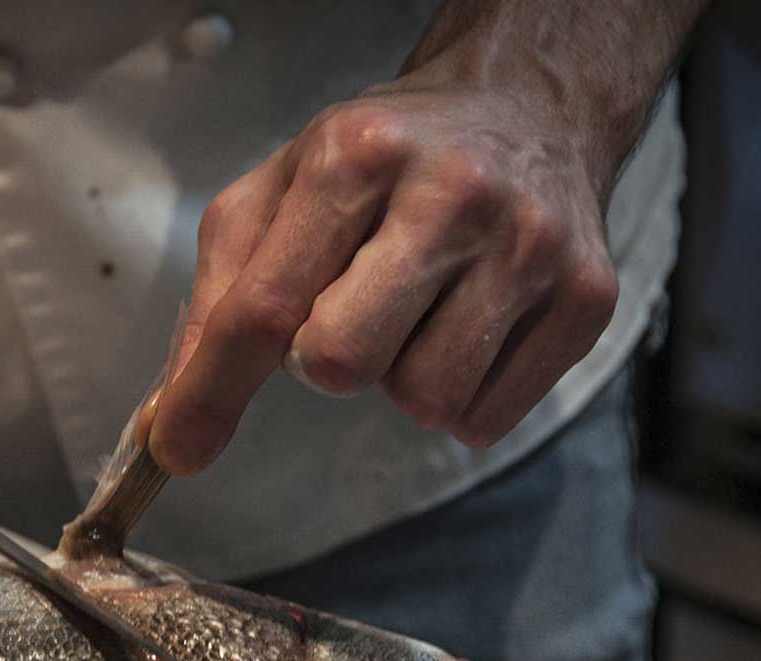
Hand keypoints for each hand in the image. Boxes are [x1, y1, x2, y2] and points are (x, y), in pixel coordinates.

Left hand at [145, 0, 712, 474]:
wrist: (529, 109)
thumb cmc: (383, 163)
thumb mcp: (280, 195)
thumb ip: (218, 304)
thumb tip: (171, 425)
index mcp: (356, 156)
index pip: (265, 307)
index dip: (211, 391)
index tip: (175, 451)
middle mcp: (453, 193)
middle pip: (343, 363)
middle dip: (327, 362)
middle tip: (350, 313)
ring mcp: (530, 245)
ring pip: (424, 400)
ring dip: (400, 378)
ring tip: (417, 313)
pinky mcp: (588, 297)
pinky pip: (486, 418)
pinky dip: (460, 398)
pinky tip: (466, 330)